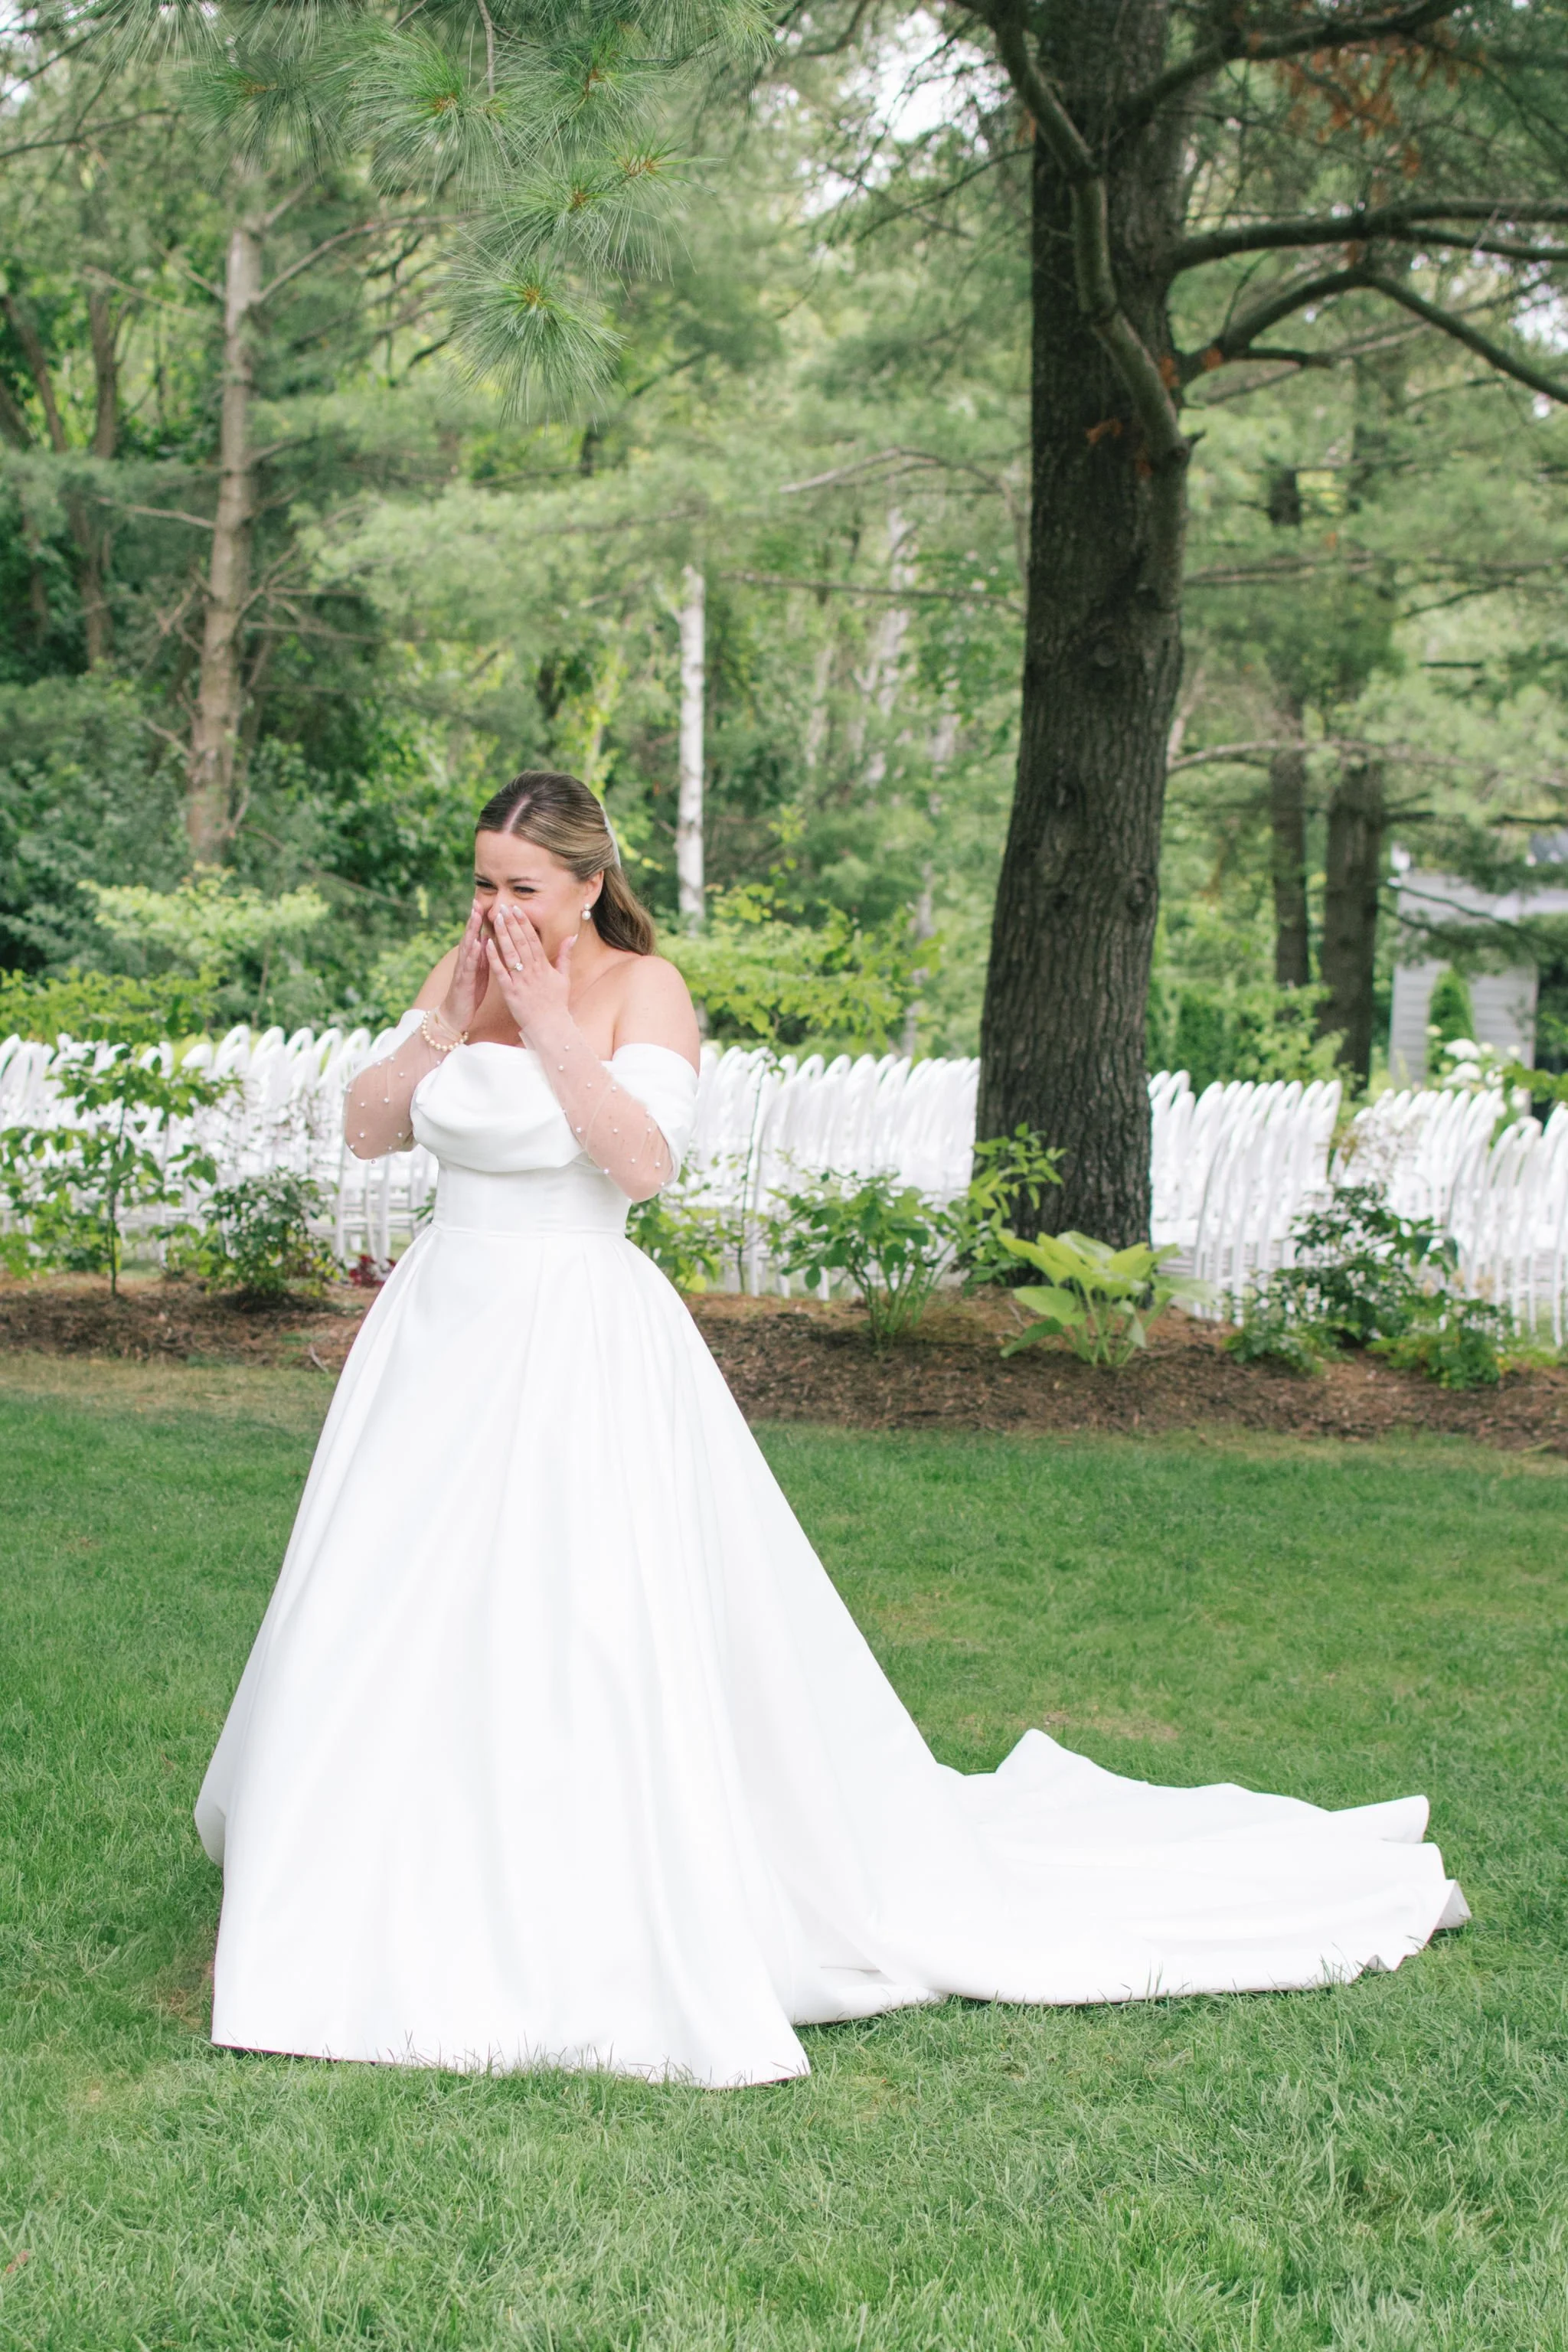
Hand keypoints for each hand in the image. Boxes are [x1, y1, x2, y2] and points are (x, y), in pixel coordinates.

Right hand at [438, 897, 488, 1038]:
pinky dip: (473, 954)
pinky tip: (477, 943)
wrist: (455, 1014)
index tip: (482, 902)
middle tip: (476, 901)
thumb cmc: (469, 992)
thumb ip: (483, 954)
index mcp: (472, 958)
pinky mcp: (463, 981)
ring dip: (471, 930)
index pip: (475, 935)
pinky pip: (469, 966)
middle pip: (469, 936)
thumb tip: (489, 936)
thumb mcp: (479, 971)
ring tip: (476, 915)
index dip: (478, 919)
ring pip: (467, 946)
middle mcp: (465, 960)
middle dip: (473, 919)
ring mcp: (463, 970)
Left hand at [485, 898, 573, 1045]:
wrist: (550, 1026)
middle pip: (521, 942)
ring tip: (496, 919)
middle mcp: (532, 971)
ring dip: (503, 935)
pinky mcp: (510, 992)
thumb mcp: (564, 977)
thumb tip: (572, 937)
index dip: (524, 923)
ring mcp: (521, 981)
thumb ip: (565, 956)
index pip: (533, 939)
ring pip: (511, 953)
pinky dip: (494, 958)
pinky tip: (487, 944)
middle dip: (512, 924)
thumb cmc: (557, 1003)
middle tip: (503, 907)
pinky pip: (501, 972)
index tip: (517, 909)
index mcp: (544, 966)